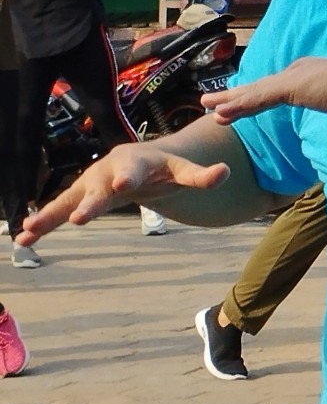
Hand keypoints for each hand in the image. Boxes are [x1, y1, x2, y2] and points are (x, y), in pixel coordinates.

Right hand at [16, 141, 230, 244]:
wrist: (137, 163)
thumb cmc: (162, 168)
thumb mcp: (183, 172)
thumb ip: (202, 176)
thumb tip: (225, 172)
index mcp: (134, 164)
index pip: (132, 171)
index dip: (127, 177)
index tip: (121, 185)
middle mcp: (106, 173)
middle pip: (98, 188)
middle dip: (90, 201)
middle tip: (82, 217)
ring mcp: (89, 186)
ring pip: (70, 200)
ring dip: (52, 215)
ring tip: (30, 230)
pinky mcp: (78, 199)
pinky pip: (58, 212)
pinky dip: (43, 224)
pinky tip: (24, 240)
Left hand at [203, 57, 326, 125]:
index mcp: (315, 75)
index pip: (280, 87)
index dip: (259, 96)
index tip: (244, 102)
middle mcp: (301, 71)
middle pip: (261, 86)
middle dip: (236, 95)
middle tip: (212, 102)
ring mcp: (295, 78)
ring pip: (254, 92)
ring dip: (229, 100)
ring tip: (205, 106)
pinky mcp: (291, 87)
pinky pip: (258, 99)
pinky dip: (238, 106)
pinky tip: (221, 113)